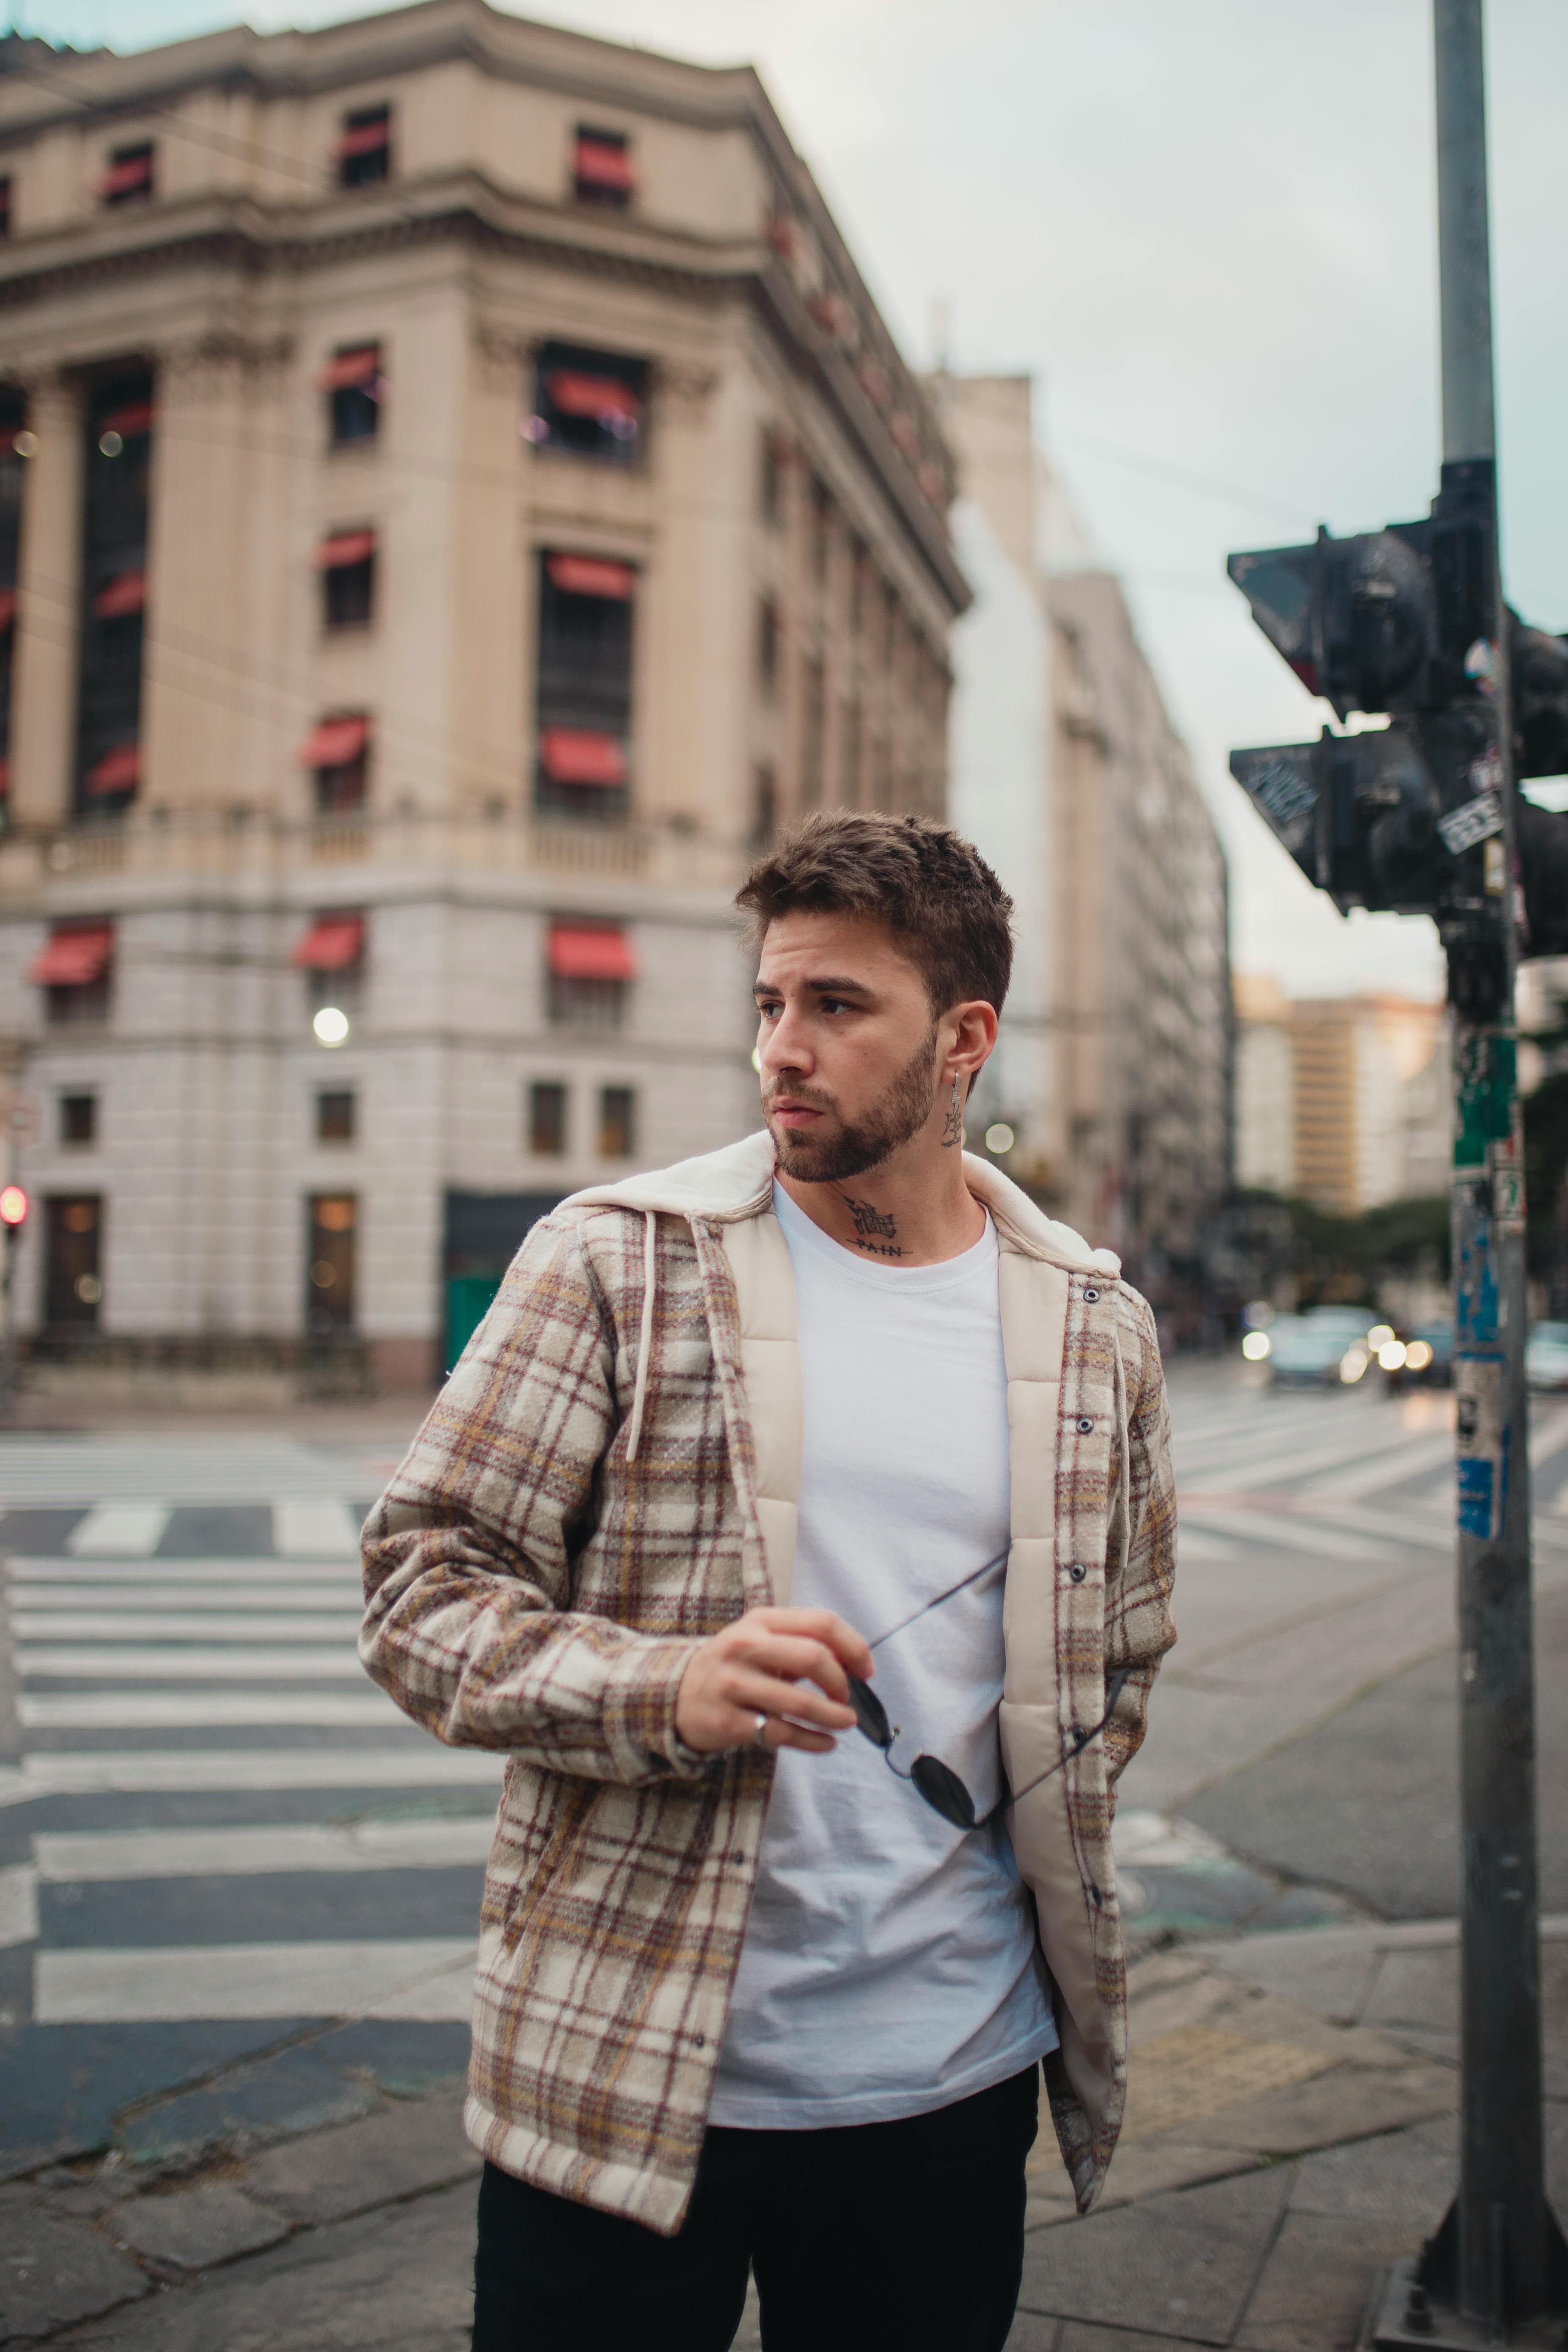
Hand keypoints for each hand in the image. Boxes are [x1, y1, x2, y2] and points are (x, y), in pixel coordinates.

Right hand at [676, 1606, 872, 1755]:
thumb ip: (801, 1643)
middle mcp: (746, 1647)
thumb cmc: (734, 1666)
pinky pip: (782, 1734)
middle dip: (841, 1682)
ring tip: (846, 1722)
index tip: (866, 1670)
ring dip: (834, 1716)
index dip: (854, 1647)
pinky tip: (826, 1742)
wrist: (675, 1695)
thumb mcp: (761, 1641)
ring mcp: (735, 1684)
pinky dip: (813, 1741)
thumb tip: (853, 1663)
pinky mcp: (729, 1721)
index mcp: (761, 1621)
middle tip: (848, 1697)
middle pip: (813, 1657)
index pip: (822, 1623)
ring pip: (800, 1702)